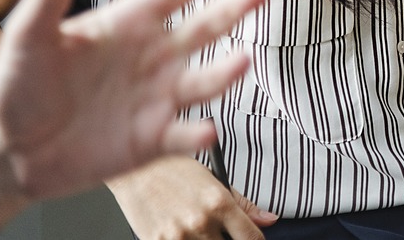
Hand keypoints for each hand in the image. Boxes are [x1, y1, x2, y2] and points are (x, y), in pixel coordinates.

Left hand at [0, 0, 266, 202]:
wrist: (10, 153)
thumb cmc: (18, 86)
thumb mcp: (29, 32)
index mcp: (130, 22)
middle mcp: (154, 55)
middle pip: (205, 27)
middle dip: (234, 8)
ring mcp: (158, 98)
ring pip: (204, 81)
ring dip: (224, 72)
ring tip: (241, 61)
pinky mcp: (153, 140)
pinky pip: (183, 136)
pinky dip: (197, 134)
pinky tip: (204, 130)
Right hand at [110, 155, 277, 239]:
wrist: (134, 172)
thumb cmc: (173, 170)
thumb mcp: (213, 179)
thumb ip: (242, 203)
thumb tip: (268, 219)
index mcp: (218, 202)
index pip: (250, 238)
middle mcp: (200, 221)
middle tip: (221, 232)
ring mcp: (177, 236)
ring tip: (201, 232)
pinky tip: (184, 235)